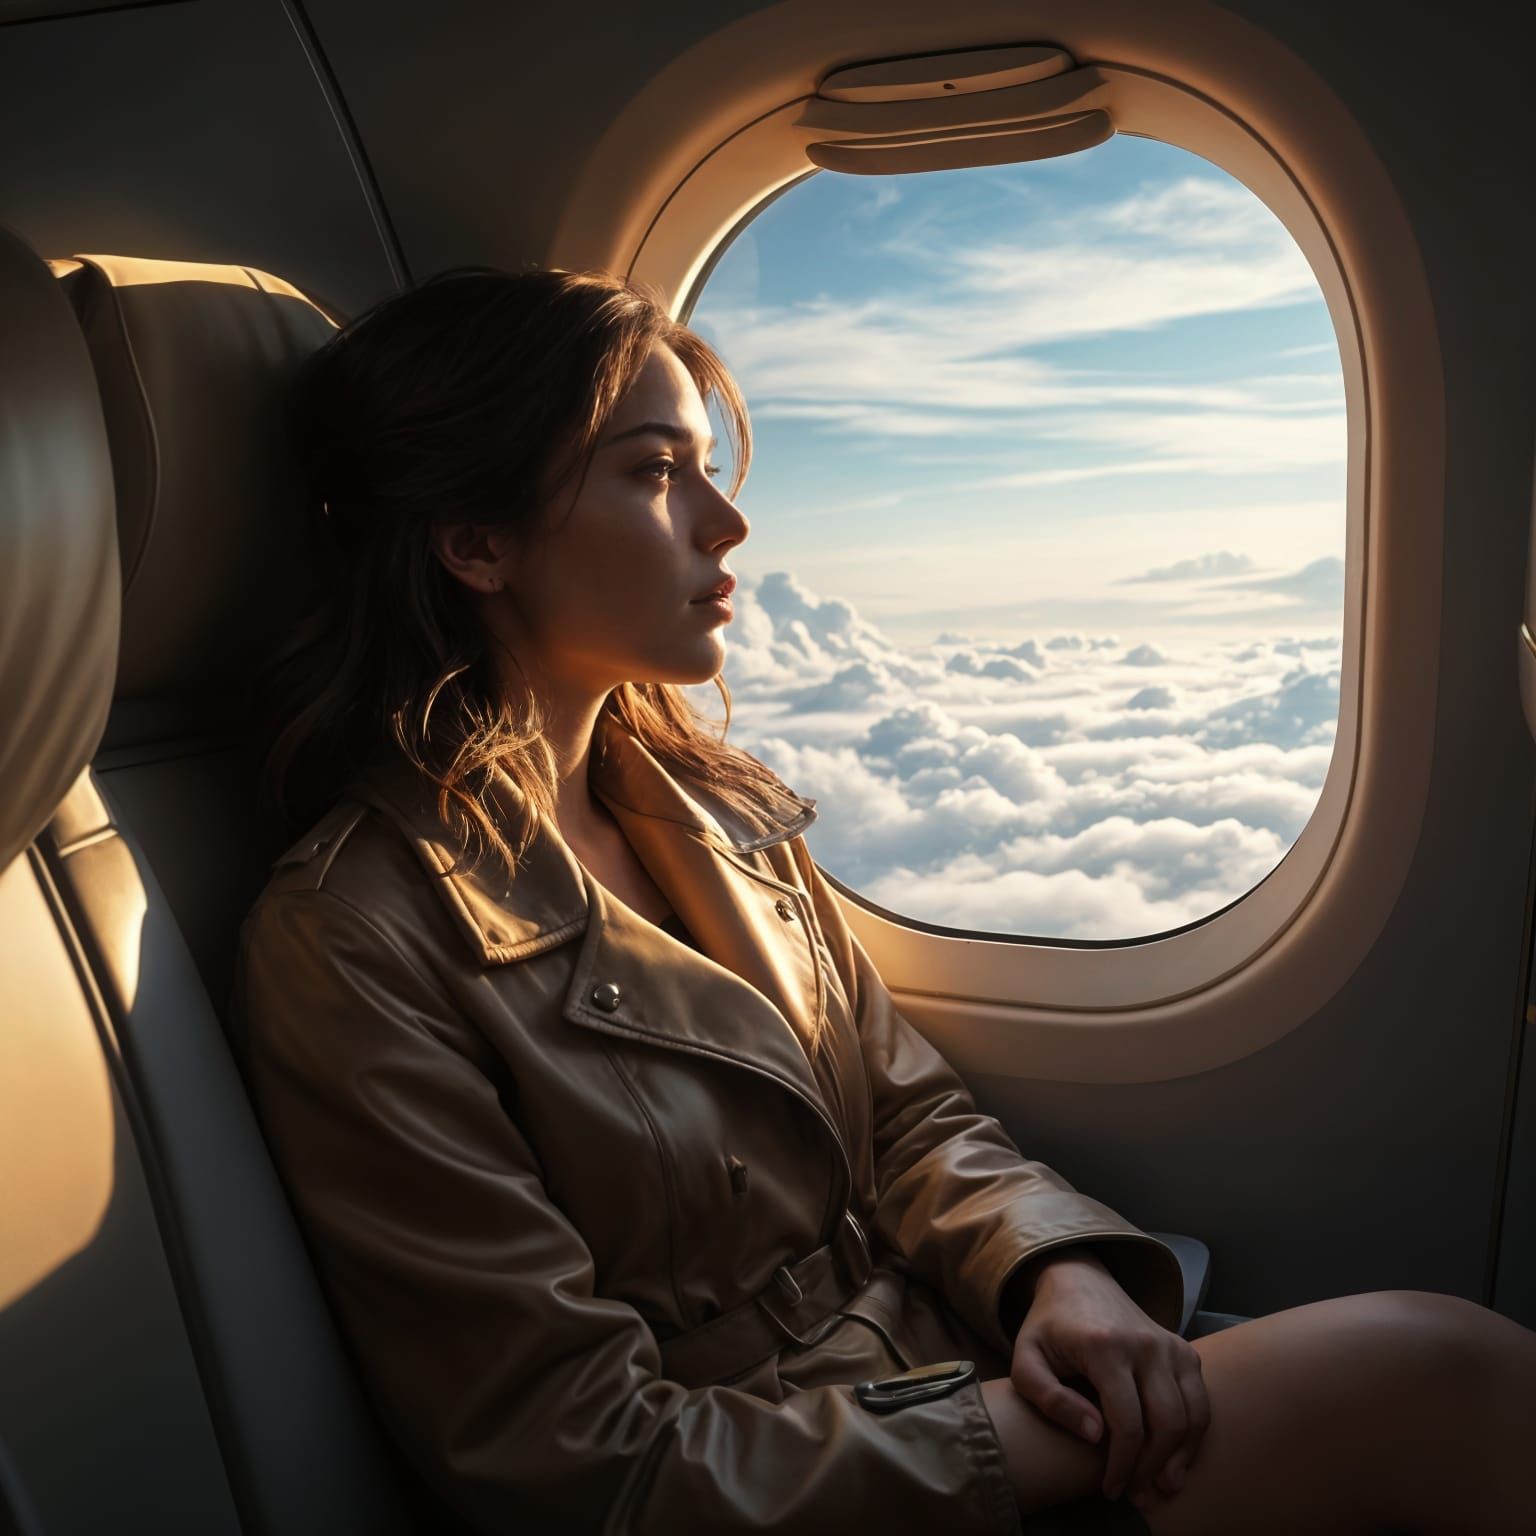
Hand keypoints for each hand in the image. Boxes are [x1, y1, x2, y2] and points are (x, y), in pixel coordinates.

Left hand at [1006, 1251, 1208, 1505]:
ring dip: (1182, 1457)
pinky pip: (1200, 1399)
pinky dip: (1194, 1434)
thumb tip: (1094, 1435)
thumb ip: (1050, 1399)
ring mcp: (1169, 1344)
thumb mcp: (1026, 1360)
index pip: (1127, 1422)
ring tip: (1163, 1486)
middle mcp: (1145, 1344)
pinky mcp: (1183, 1348)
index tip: (1110, 1489)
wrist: (1078, 1280)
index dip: (1122, 1465)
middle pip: (1167, 1422)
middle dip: (1154, 1468)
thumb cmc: (1049, 1327)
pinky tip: (1177, 1458)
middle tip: (1137, 1494)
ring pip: (1193, 1414)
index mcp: (1105, 1346)